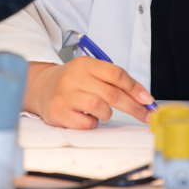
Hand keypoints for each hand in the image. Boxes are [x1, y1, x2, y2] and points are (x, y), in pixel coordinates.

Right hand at [24, 57, 155, 129]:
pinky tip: (85, 116)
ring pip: (101, 109)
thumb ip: (114, 82)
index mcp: (85, 64)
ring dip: (107, 114)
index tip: (147, 100)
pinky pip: (87, 123)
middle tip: (145, 115)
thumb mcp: (90, 72)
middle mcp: (74, 78)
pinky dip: (92, 123)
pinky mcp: (59, 113)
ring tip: (99, 110)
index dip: (135, 88)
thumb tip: (142, 98)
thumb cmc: (73, 81)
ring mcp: (66, 96)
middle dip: (133, 107)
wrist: (41, 87)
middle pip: (112, 94)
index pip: (116, 74)